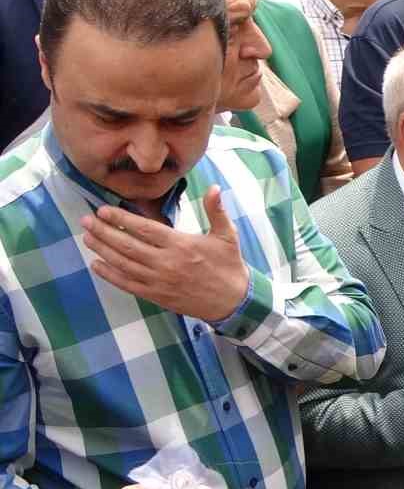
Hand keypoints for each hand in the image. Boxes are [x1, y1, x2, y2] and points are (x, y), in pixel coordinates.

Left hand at [81, 187, 249, 321]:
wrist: (232, 301)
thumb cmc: (228, 264)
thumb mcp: (227, 235)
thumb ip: (217, 210)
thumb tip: (214, 187)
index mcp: (181, 245)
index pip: (144, 229)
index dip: (121, 219)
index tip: (103, 210)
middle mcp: (166, 263)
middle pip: (127, 245)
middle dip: (104, 232)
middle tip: (86, 220)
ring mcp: (158, 281)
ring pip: (123, 264)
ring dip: (102, 250)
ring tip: (87, 237)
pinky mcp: (156, 295)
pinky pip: (127, 284)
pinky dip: (109, 275)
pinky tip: (96, 265)